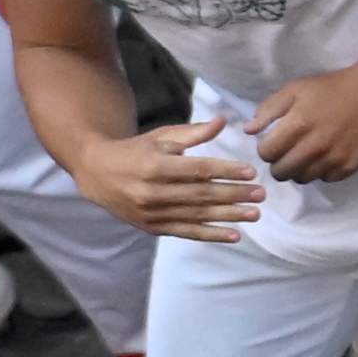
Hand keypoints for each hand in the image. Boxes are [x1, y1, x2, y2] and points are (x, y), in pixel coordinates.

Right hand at [74, 119, 270, 240]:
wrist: (97, 173)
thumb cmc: (135, 151)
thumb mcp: (160, 136)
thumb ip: (192, 133)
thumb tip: (222, 121)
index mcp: (156, 165)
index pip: (198, 170)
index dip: (225, 171)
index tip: (250, 172)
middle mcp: (154, 191)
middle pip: (201, 195)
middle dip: (234, 195)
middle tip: (261, 195)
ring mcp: (153, 213)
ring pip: (197, 216)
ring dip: (228, 217)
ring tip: (254, 215)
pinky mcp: (153, 227)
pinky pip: (187, 232)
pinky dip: (211, 235)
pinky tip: (234, 235)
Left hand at [244, 62, 357, 183]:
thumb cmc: (332, 87)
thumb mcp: (296, 89)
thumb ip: (269, 109)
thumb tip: (248, 130)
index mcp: (298, 125)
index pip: (266, 153)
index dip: (265, 148)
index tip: (273, 142)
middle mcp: (314, 146)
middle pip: (281, 173)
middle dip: (279, 163)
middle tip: (288, 151)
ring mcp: (333, 159)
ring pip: (302, 179)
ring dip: (299, 169)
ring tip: (307, 153)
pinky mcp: (349, 167)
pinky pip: (325, 179)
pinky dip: (321, 170)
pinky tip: (327, 154)